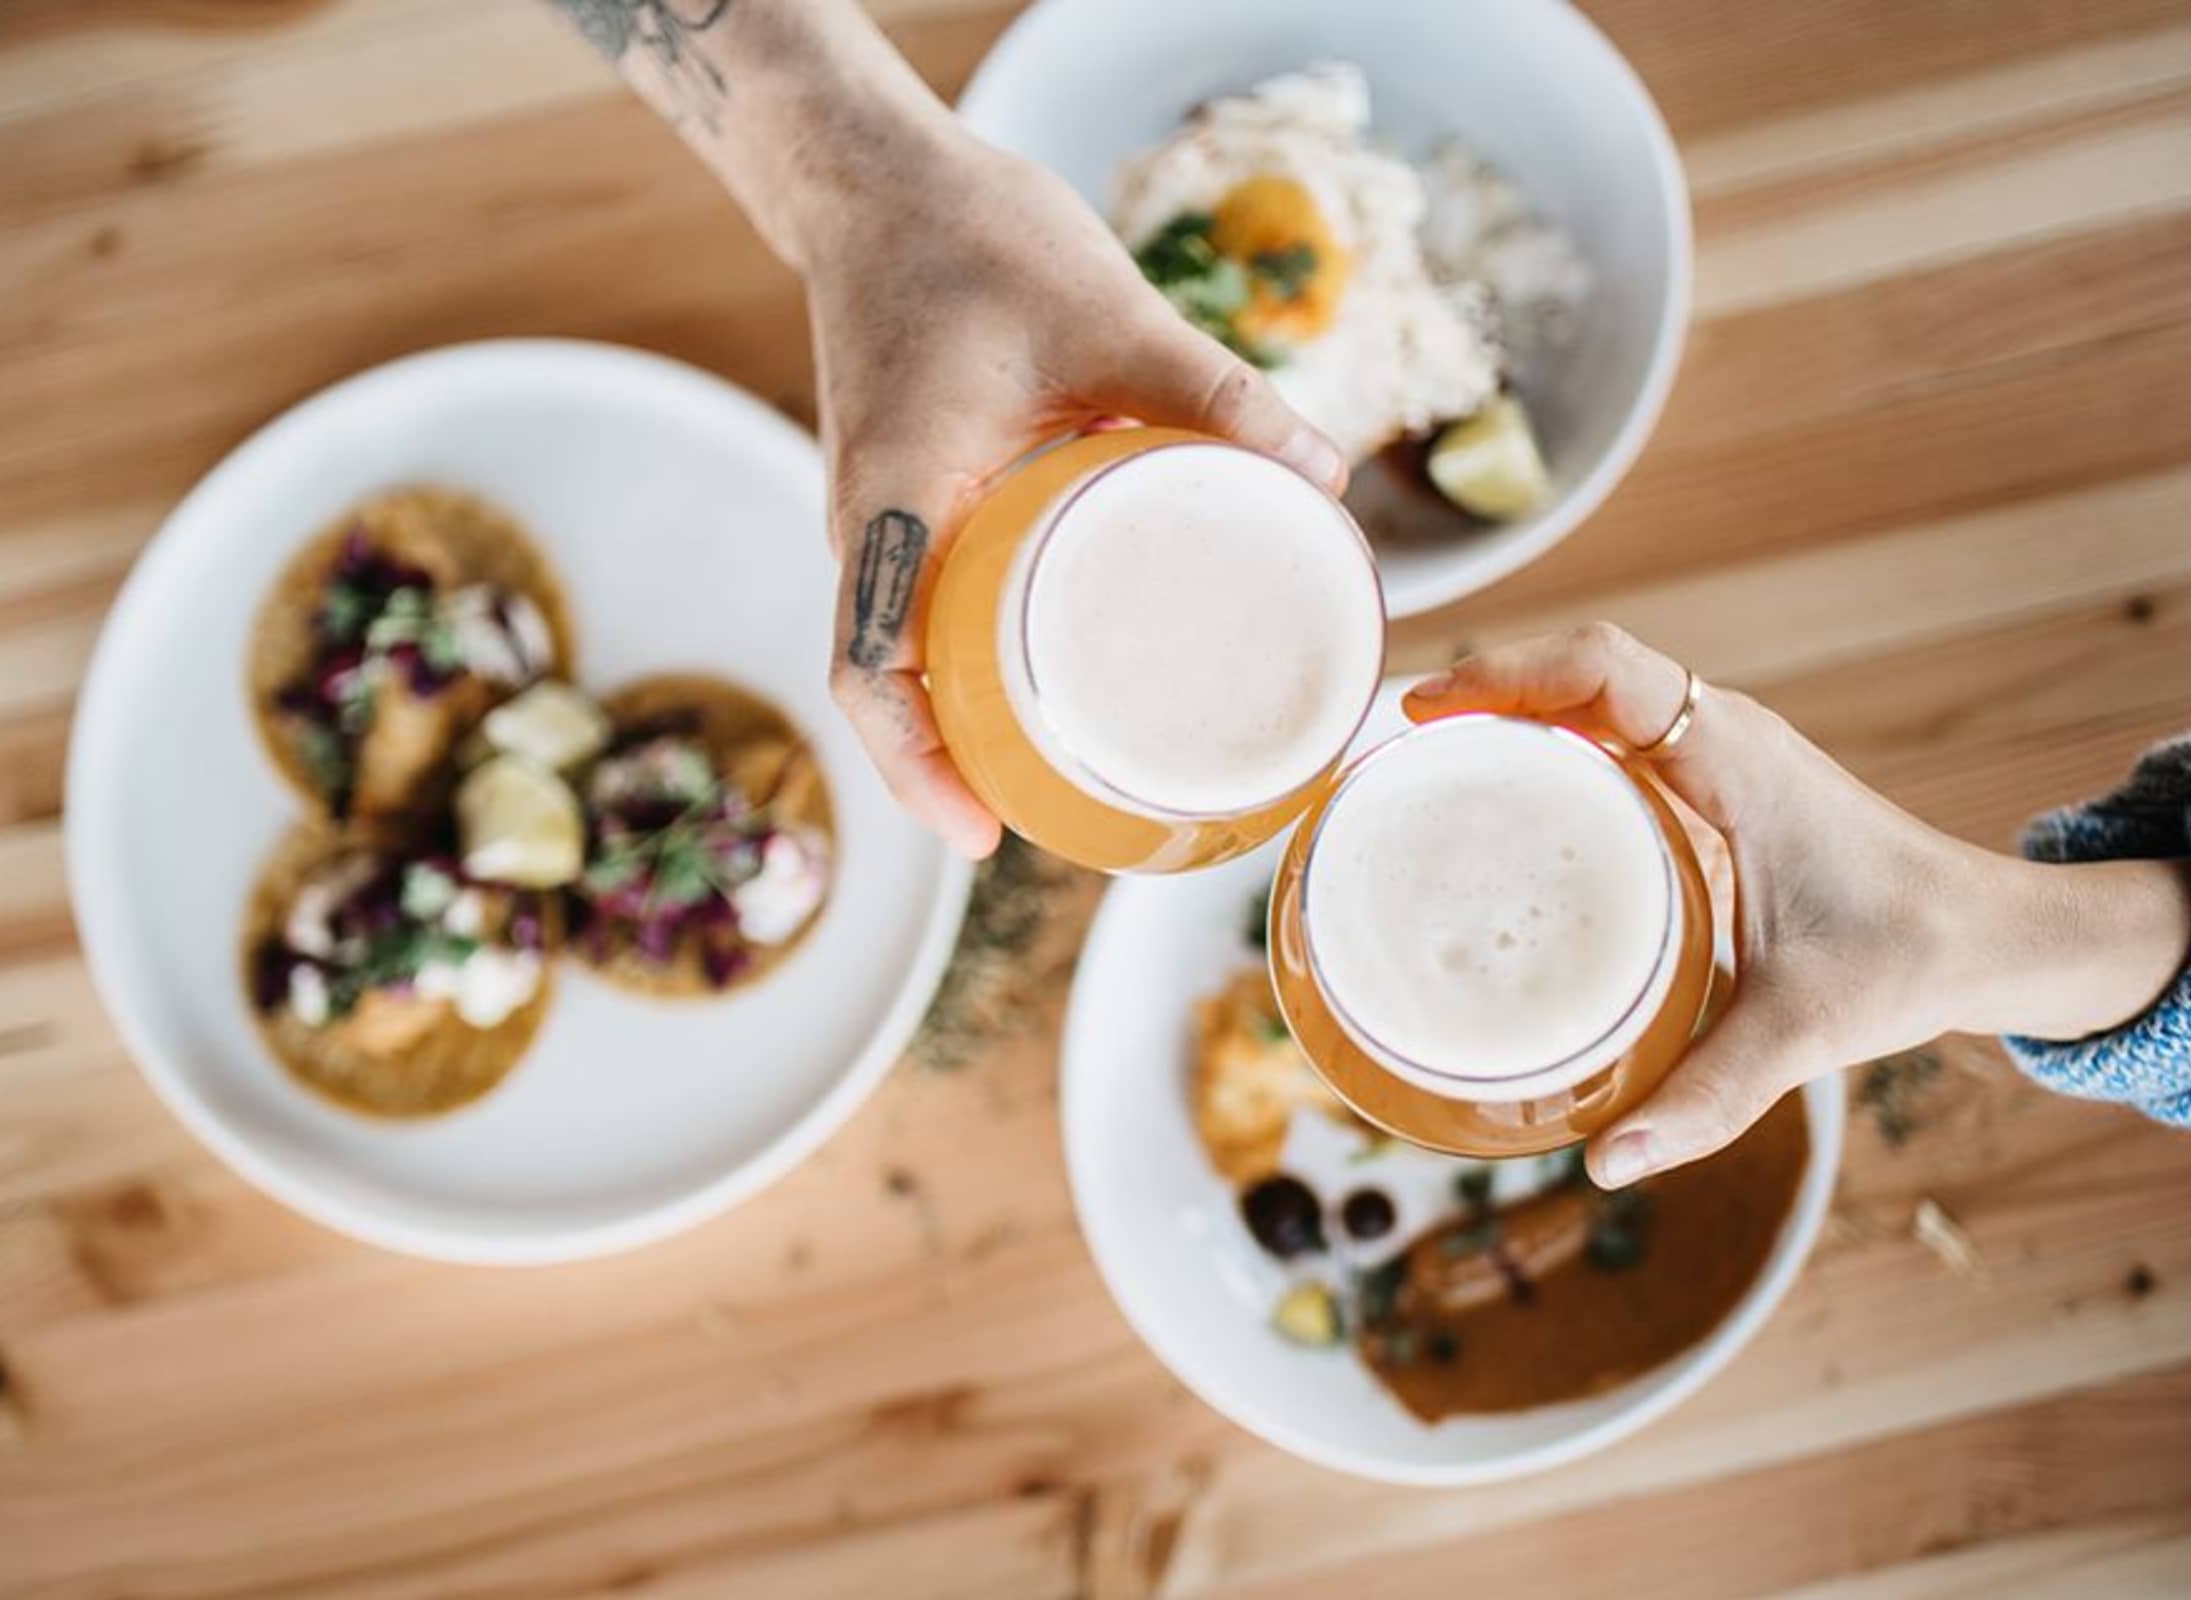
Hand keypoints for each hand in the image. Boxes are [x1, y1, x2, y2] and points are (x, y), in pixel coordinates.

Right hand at [805, 134, 1347, 856]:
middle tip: (1057, 822)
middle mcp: (865, 523)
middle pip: (889, 681)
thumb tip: (1325, 476)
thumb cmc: (969, 236)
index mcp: (893, 495)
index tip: (981, 837)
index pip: (870, 668)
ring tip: (1057, 771)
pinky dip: (970, 653)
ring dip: (962, 717)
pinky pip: (921, 599)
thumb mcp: (1107, 312)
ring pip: (902, 647)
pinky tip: (1046, 667)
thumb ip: (1215, 393)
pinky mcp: (900, 490)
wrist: (879, 178)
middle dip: (956, 768)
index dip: (916, 768)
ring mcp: (873, 511)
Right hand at [1403, 625, 2190, 1187]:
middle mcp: (1720, 737)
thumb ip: (1705, 1099)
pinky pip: (1615, 732)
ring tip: (1427, 762)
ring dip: (1515, 708)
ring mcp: (1716, 753)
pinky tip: (1505, 801)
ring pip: (1596, 692)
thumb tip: (1608, 1162)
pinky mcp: (1713, 782)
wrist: (1987, 937)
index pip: (1605, 669)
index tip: (1427, 713)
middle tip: (1398, 745)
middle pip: (1581, 666)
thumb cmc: (1907, 961)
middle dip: (1485, 685)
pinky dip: (1551, 741)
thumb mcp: (1802, 1031)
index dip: (1507, 674)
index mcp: (1733, 759)